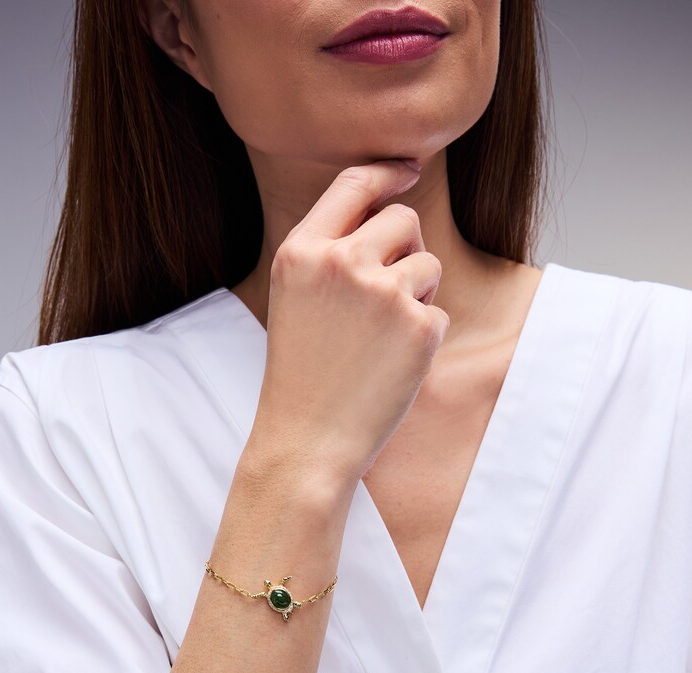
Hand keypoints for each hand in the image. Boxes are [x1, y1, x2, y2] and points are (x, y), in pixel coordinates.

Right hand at [250, 159, 449, 484]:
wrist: (306, 439)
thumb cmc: (301, 372)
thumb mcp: (295, 297)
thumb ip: (331, 251)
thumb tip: (391, 210)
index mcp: (301, 251)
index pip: (353, 184)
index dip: (386, 172)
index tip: (408, 171)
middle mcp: (340, 261)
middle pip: (403, 220)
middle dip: (405, 249)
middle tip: (383, 296)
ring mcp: (381, 292)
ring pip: (428, 264)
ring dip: (417, 295)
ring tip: (379, 338)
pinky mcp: (418, 325)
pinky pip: (438, 312)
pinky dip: (423, 336)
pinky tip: (391, 364)